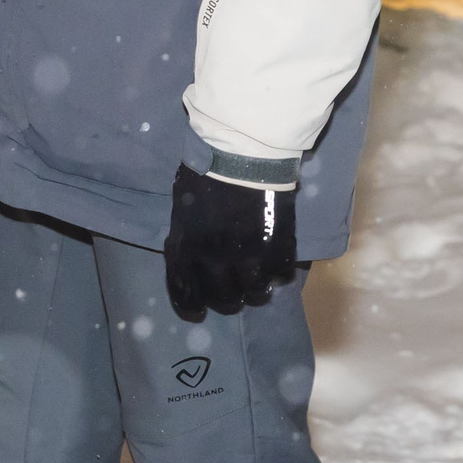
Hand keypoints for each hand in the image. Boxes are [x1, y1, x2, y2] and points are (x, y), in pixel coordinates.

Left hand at [163, 163, 295, 318]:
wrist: (242, 154)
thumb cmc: (205, 172)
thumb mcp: (182, 207)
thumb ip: (184, 238)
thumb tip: (187, 257)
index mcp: (188, 250)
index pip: (186, 294)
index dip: (192, 305)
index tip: (199, 308)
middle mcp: (217, 261)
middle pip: (224, 300)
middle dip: (227, 298)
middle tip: (233, 290)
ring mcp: (250, 258)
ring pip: (255, 293)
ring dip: (255, 288)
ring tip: (256, 276)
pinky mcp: (279, 249)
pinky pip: (280, 275)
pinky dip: (278, 272)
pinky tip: (274, 261)